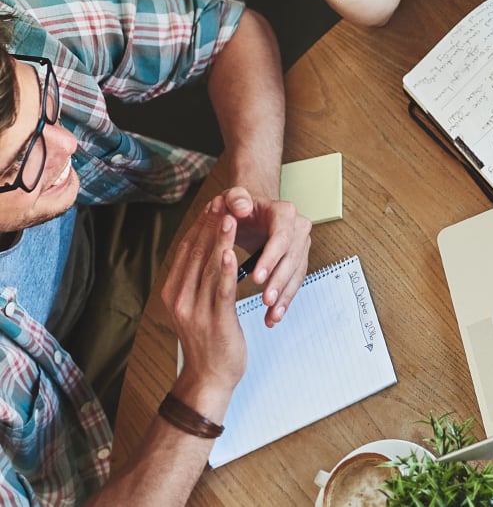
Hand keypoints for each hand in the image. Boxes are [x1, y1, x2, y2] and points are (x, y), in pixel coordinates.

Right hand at [161, 202, 246, 414]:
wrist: (208, 378)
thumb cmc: (206, 341)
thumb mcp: (193, 305)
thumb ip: (195, 280)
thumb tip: (201, 250)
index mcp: (173, 293)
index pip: (186, 251)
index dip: (199, 225)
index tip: (210, 204)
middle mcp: (180, 299)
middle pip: (196, 254)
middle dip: (210, 225)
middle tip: (221, 199)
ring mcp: (196, 310)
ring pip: (210, 267)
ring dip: (221, 239)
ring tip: (229, 216)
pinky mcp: (216, 320)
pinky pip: (222, 290)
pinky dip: (227, 270)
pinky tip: (233, 252)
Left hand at [221, 187, 311, 325]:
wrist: (251, 212)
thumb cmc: (240, 205)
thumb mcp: (233, 197)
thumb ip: (235, 197)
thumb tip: (241, 206)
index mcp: (284, 212)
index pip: (281, 236)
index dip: (271, 258)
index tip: (256, 277)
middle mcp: (298, 228)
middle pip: (292, 258)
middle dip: (279, 281)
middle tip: (266, 300)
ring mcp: (300, 245)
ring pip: (296, 273)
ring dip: (285, 296)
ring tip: (271, 314)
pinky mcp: (297, 260)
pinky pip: (294, 282)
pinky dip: (285, 299)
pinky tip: (274, 315)